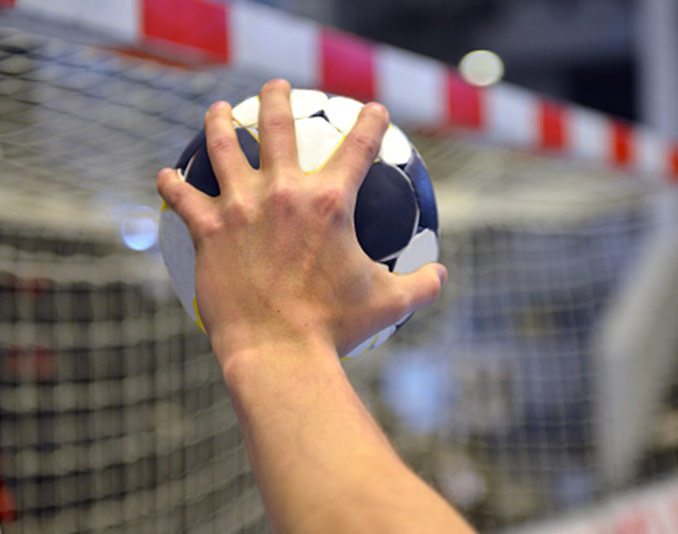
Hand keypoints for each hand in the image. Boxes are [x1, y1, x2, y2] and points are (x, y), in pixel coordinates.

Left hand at [157, 79, 445, 364]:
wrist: (278, 352)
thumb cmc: (335, 327)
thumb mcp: (388, 304)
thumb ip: (421, 286)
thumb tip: (443, 276)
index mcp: (329, 202)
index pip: (358, 146)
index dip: (370, 121)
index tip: (374, 108)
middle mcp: (283, 192)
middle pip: (276, 126)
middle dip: (276, 97)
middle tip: (275, 85)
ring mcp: (240, 208)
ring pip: (222, 148)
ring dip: (218, 123)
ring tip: (217, 110)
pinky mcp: (208, 231)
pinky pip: (184, 197)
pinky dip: (173, 184)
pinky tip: (166, 175)